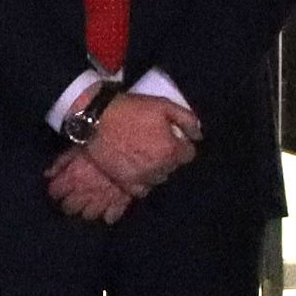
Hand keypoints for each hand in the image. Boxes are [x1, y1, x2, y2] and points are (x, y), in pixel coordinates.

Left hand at [45, 151, 137, 224]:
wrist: (135, 146)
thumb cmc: (104, 140)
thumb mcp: (79, 146)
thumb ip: (62, 162)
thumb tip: (48, 175)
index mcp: (72, 178)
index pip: (55, 193)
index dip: (56, 190)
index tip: (58, 188)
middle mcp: (84, 194)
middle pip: (69, 208)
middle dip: (69, 203)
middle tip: (73, 196)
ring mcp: (102, 201)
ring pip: (88, 215)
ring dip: (88, 209)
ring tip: (91, 201)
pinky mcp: (120, 204)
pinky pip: (111, 217)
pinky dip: (108, 214)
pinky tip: (108, 208)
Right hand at [84, 92, 201, 195]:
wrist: (96, 120)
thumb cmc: (130, 110)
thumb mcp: (163, 105)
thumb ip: (187, 120)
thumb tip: (198, 135)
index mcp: (171, 150)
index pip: (189, 154)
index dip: (181, 144)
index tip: (171, 137)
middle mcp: (160, 168)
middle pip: (174, 167)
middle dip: (168, 155)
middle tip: (154, 142)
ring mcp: (143, 178)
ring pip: (159, 178)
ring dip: (156, 168)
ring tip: (144, 154)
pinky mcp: (126, 184)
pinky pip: (143, 189)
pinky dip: (143, 181)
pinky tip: (137, 168)